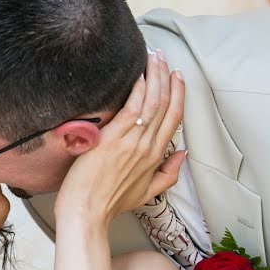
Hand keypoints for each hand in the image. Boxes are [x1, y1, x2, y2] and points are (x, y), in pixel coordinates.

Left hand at [55, 50, 185, 225]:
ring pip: (151, 102)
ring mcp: (131, 142)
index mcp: (156, 157)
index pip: (174, 118)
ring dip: (154, 76)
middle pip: (165, 105)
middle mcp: (148, 146)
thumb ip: (168, 174)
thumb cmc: (110, 203)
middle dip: (166, 78)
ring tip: (153, 57)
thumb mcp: (147, 193)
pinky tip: (140, 75)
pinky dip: (138, 91)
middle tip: (163, 58)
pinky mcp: (113, 139)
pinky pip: (131, 109)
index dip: (178, 95)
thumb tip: (183, 153)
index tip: (177, 77)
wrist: (87, 212)